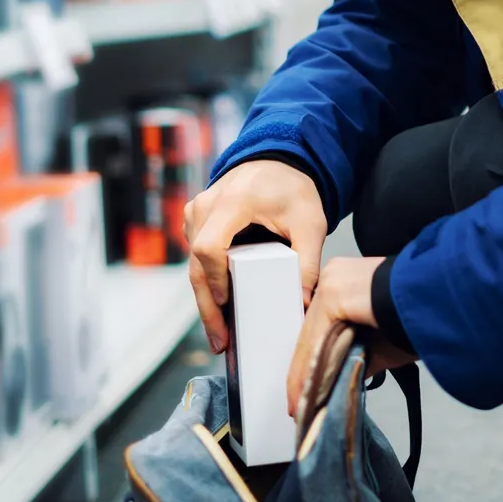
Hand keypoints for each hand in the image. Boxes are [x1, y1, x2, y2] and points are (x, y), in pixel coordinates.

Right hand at [185, 160, 326, 353]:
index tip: (229, 303)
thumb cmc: (291, 187)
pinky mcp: (196, 220)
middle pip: (195, 264)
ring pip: (193, 263)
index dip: (215, 280)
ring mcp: (196, 212)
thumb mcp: (310, 222)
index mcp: (233, 202)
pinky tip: (221, 308)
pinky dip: (207, 282)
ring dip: (205, 298)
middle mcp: (206, 205)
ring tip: (221, 334)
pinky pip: (196, 256)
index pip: (209, 247)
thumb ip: (308, 260)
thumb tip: (304, 301)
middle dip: (207, 306)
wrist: (277, 160)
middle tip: (220, 341)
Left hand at [286, 257, 416, 416]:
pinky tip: (305, 393)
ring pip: (311, 337)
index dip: (311, 358)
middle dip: (304, 369)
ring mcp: (332, 282)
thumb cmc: (418, 316)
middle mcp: (335, 275)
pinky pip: (315, 340)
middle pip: (311, 330)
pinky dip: (309, 370)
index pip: (320, 325)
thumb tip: (344, 375)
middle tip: (298, 402)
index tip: (306, 385)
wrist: (439, 300)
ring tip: (299, 405)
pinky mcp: (334, 296)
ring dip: (305, 376)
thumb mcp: (382, 340)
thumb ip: (359, 353)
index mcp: (346, 280)